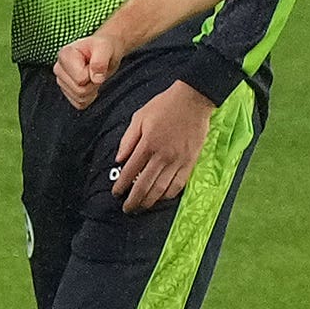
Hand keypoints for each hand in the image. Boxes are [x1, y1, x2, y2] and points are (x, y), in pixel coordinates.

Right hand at [52, 31, 125, 109]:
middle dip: (93, 83)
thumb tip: (96, 79)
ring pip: (80, 99)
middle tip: (96, 71)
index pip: (80, 78)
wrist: (104, 52)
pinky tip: (90, 84)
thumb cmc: (103, 47)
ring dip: (92, 90)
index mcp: (64, 55)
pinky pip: (80, 104)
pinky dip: (89, 97)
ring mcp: (61, 81)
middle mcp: (59, 68)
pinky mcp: (67, 92)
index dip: (92, 74)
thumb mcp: (105, 48)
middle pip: (79, 90)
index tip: (94, 63)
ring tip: (93, 75)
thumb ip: (100, 61)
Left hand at [108, 79, 214, 213]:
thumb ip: (128, 140)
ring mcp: (177, 161)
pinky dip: (168, 194)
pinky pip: (178, 184)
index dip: (121, 185)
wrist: (193, 100)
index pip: (130, 171)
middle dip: (133, 200)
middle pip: (144, 185)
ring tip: (142, 207)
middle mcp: (162, 156)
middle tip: (127, 208)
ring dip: (149, 201)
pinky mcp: (190, 162)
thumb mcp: (139, 117)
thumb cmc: (165, 106)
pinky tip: (161, 198)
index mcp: (147, 144)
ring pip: (161, 189)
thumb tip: (119, 160)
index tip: (116, 193)